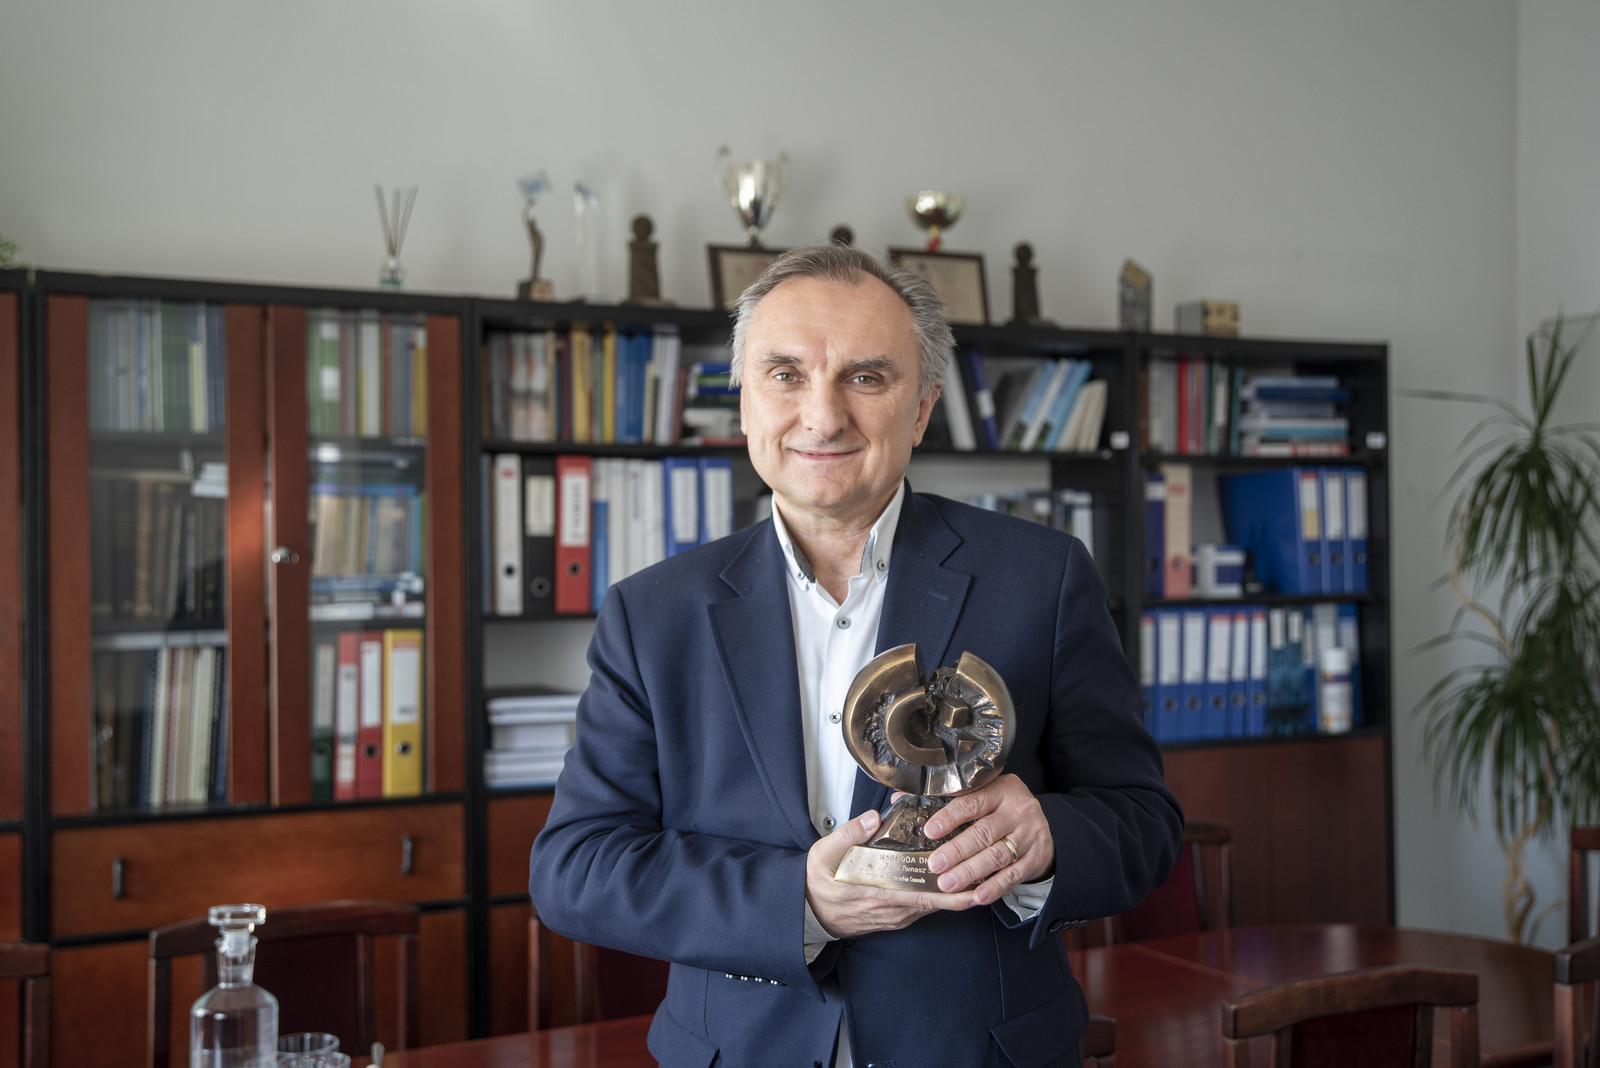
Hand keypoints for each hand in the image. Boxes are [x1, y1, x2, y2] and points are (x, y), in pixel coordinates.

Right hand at [805, 809, 980, 938]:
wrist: (806, 912)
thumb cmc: (816, 885)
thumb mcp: (822, 854)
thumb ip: (849, 834)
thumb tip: (874, 818)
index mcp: (876, 894)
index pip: (920, 898)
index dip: (949, 895)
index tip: (973, 888)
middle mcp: (889, 910)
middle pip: (933, 904)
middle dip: (961, 893)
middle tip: (987, 878)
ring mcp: (893, 916)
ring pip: (929, 906)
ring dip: (951, 895)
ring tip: (974, 877)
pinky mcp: (893, 917)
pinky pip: (920, 908)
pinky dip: (936, 898)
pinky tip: (947, 884)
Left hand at [921, 774, 1053, 904]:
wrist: (1040, 826)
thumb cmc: (1001, 809)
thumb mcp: (982, 795)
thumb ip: (945, 798)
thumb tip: (899, 799)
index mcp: (1001, 789)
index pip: (972, 802)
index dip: (950, 817)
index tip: (930, 831)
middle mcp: (1019, 810)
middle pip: (984, 832)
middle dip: (957, 851)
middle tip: (935, 865)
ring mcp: (1030, 835)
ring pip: (997, 855)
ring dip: (970, 872)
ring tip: (948, 883)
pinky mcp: (1036, 858)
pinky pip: (1013, 875)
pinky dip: (994, 887)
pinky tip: (978, 895)